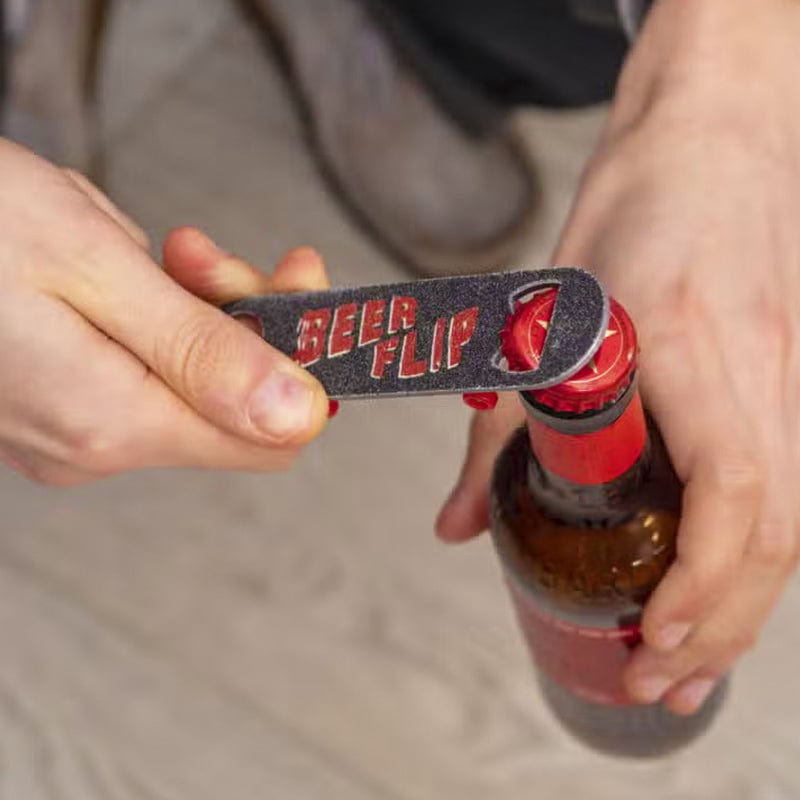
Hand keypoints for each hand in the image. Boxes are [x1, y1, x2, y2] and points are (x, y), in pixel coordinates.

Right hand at [0, 139, 329, 484]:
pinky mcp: (57, 406)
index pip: (270, 434)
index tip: (303, 291)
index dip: (303, 365)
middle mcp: (93, 446)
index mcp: (111, 422)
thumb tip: (297, 415)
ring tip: (162, 250)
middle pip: (232, 406)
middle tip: (210, 254)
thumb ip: (203, 354)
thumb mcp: (95, 268)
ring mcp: (71, 432)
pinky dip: (158, 322)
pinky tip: (128, 274)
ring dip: (198, 312)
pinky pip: (143, 374)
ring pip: (189, 383)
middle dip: (245, 322)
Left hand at [437, 0, 799, 714]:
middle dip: (723, 624)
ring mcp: (788, 377)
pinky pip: (792, 486)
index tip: (655, 639)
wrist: (713, 140)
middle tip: (658, 682)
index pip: (731, 489)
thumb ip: (498, 427)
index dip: (702, 581)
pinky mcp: (791, 381)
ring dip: (747, 604)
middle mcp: (757, 370)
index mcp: (688, 346)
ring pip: (797, 519)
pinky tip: (719, 586)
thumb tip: (456, 527)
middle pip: (777, 530)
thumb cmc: (631, 213)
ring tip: (690, 661)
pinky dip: (758, 554)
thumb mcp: (543, 312)